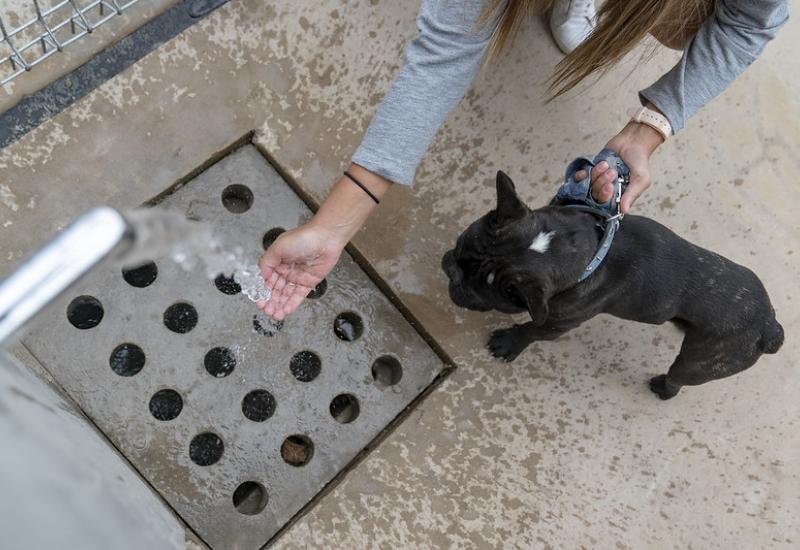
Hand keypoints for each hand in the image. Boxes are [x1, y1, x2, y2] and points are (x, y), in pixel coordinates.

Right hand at [257, 163, 390, 320]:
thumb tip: (261, 276)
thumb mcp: (278, 247)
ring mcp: (298, 277)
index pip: (266, 279)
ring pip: (286, 294)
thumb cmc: (303, 238)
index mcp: (277, 261)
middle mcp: (286, 269)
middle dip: (270, 301)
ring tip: (275, 315)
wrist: (325, 238)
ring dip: (280, 305)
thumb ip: (266, 262)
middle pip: (276, 289)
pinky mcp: (309, 282)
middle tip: (266, 311)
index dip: (262, 291)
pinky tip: (285, 310)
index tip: (258, 300)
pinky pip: (299, 295)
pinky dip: (292, 303)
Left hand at [576, 111, 664, 212]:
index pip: (606, 204)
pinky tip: (589, 168)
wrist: (632, 142)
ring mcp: (597, 181)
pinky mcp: (591, 171)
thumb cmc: (639, 161)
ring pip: (588, 185)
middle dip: (601, 183)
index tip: (610, 186)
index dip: (604, 196)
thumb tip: (624, 211)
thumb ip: (632, 194)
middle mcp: (606, 190)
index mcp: (618, 196)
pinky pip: (580, 178)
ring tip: (606, 165)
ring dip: (596, 174)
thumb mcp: (641, 179)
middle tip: (612, 172)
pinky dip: (583, 174)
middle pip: (594, 195)